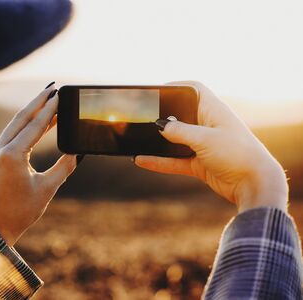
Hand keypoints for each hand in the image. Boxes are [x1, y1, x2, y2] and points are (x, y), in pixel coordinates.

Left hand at [0, 84, 76, 245]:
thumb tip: (78, 151)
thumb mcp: (48, 188)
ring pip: (15, 124)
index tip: (60, 94)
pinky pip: (11, 133)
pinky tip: (37, 121)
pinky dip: (25, 125)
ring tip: (48, 100)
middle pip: (22, 117)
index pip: (35, 125)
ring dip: (32, 111)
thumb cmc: (22, 211)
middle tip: (53, 88)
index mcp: (12, 155)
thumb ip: (64, 166)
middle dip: (38, 101)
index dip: (50, 109)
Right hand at [134, 81, 287, 212]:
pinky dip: (159, 161)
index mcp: (213, 111)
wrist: (254, 184)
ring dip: (158, 142)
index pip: (195, 90)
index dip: (177, 86)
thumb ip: (180, 131)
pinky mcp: (199, 163)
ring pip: (175, 140)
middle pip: (181, 115)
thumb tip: (160, 126)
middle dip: (163, 116)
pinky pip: (174, 160)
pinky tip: (142, 161)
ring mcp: (203, 145)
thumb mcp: (205, 139)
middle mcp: (208, 125)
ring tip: (138, 140)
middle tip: (142, 117)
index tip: (157, 90)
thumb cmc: (236, 154)